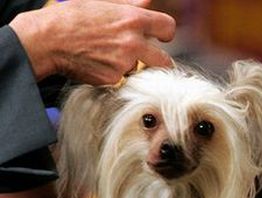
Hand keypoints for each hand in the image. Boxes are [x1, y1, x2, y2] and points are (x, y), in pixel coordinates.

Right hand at [9, 0, 174, 83]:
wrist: (47, 40)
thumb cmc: (71, 18)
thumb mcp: (102, 4)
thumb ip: (129, 5)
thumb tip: (147, 2)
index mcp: (133, 20)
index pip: (167, 28)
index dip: (165, 34)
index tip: (161, 37)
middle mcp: (133, 43)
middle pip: (164, 60)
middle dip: (157, 60)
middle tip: (146, 58)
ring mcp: (125, 63)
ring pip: (141, 70)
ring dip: (132, 67)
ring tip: (109, 56)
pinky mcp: (114, 79)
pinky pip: (123, 79)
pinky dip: (114, 75)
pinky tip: (99, 64)